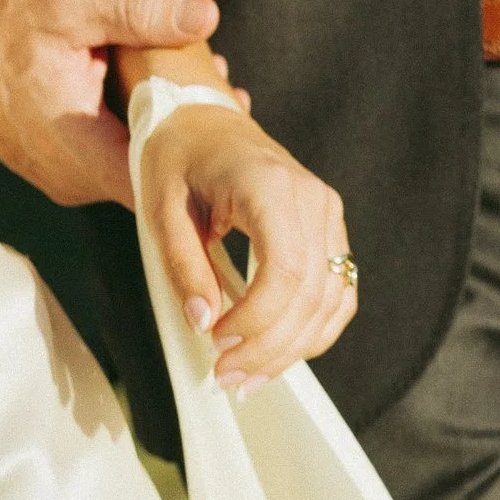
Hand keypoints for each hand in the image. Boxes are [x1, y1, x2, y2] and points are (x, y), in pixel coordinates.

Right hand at [0, 0, 230, 206]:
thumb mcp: (70, 6)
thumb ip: (139, 13)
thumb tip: (205, 14)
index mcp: (78, 146)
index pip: (161, 180)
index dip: (200, 154)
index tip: (229, 120)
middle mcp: (72, 180)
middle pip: (155, 178)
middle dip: (191, 137)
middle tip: (225, 92)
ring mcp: (65, 182)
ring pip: (135, 172)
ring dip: (165, 134)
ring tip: (198, 84)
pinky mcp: (60, 174)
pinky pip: (113, 165)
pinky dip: (138, 134)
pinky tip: (156, 96)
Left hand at [137, 103, 354, 392]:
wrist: (204, 121)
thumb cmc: (178, 158)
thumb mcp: (160, 207)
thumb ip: (183, 265)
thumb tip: (203, 322)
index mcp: (268, 184)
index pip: (284, 269)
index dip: (257, 319)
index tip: (217, 344)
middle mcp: (311, 198)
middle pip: (310, 293)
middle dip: (269, 347)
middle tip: (225, 378)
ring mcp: (327, 213)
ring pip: (331, 299)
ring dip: (292, 349)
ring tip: (247, 378)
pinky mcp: (329, 230)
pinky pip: (339, 291)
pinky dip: (314, 330)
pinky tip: (279, 355)